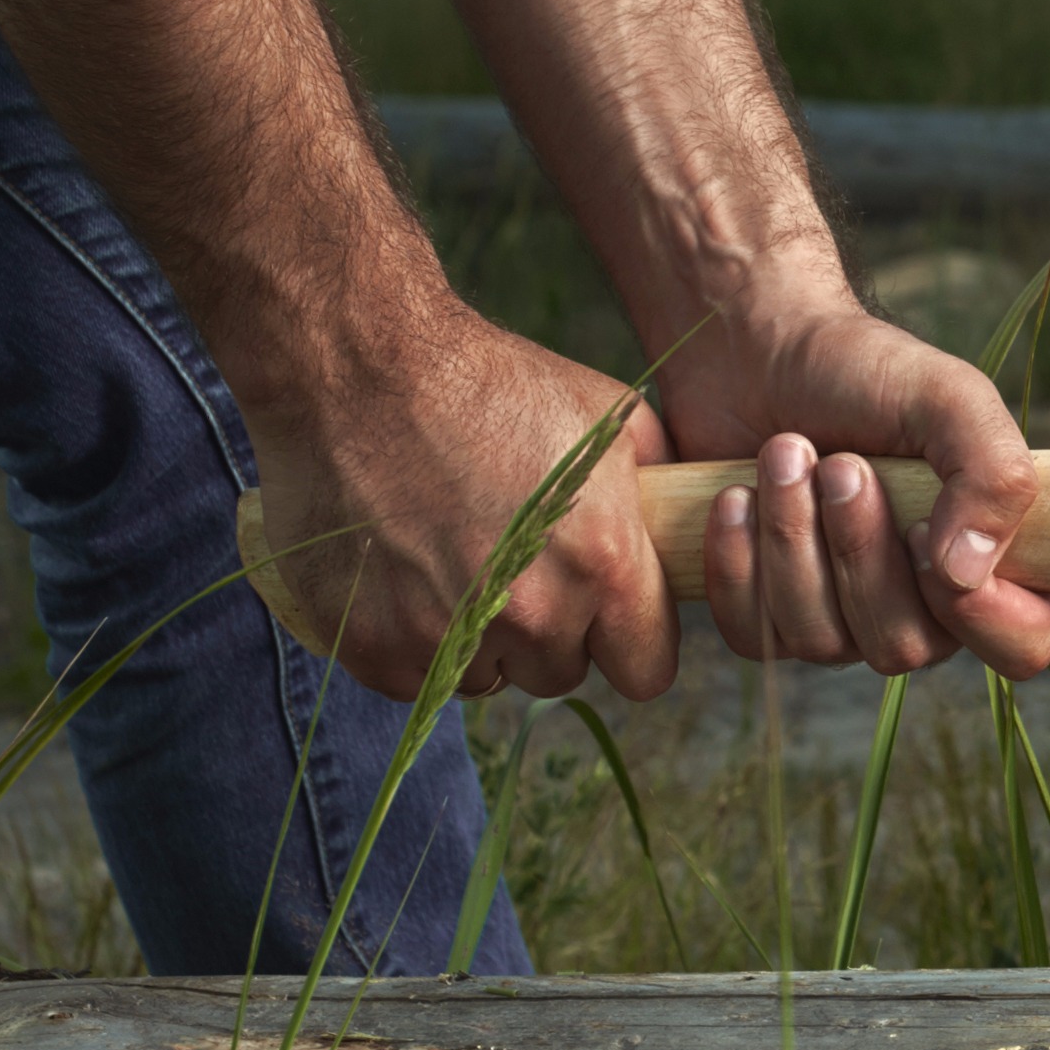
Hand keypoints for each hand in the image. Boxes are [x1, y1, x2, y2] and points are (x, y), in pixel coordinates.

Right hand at [243, 300, 680, 703]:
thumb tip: (682, 528)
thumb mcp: (609, 419)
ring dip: (481, 639)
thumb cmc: (494, 384)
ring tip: (459, 561)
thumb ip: (656, 492)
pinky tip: (409, 574)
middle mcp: (530, 615)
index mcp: (602, 565)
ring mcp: (447, 637)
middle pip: (560, 672)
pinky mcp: (374, 646)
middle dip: (551, 632)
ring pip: (488, 677)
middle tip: (520, 566)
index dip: (629, 641)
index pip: (646, 671)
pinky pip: (415, 679)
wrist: (367, 371)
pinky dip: (414, 642)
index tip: (609, 615)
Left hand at [662, 297, 1049, 681]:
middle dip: (859, 551)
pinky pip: (756, 636)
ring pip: (823, 643)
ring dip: (794, 540)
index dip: (979, 612)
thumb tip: (967, 573)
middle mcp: (926, 606)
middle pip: (904, 647)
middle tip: (840, 464)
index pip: (1022, 645)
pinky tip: (736, 496)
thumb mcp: (951, 398)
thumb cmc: (865, 370)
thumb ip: (992, 475)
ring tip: (785, 452)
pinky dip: (739, 563)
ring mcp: (844, 620)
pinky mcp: (768, 617)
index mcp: (995, 557)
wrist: (757, 350)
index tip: (920, 527)